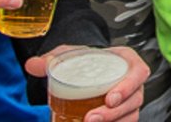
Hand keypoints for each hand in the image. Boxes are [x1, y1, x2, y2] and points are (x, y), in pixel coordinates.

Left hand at [26, 44, 147, 121]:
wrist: (88, 70)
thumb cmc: (87, 61)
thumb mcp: (71, 55)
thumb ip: (52, 59)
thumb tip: (32, 64)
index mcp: (128, 61)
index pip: (139, 72)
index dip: (129, 86)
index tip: (110, 98)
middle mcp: (134, 82)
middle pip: (134, 99)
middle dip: (113, 112)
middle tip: (90, 118)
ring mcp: (131, 99)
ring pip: (130, 115)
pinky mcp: (124, 114)